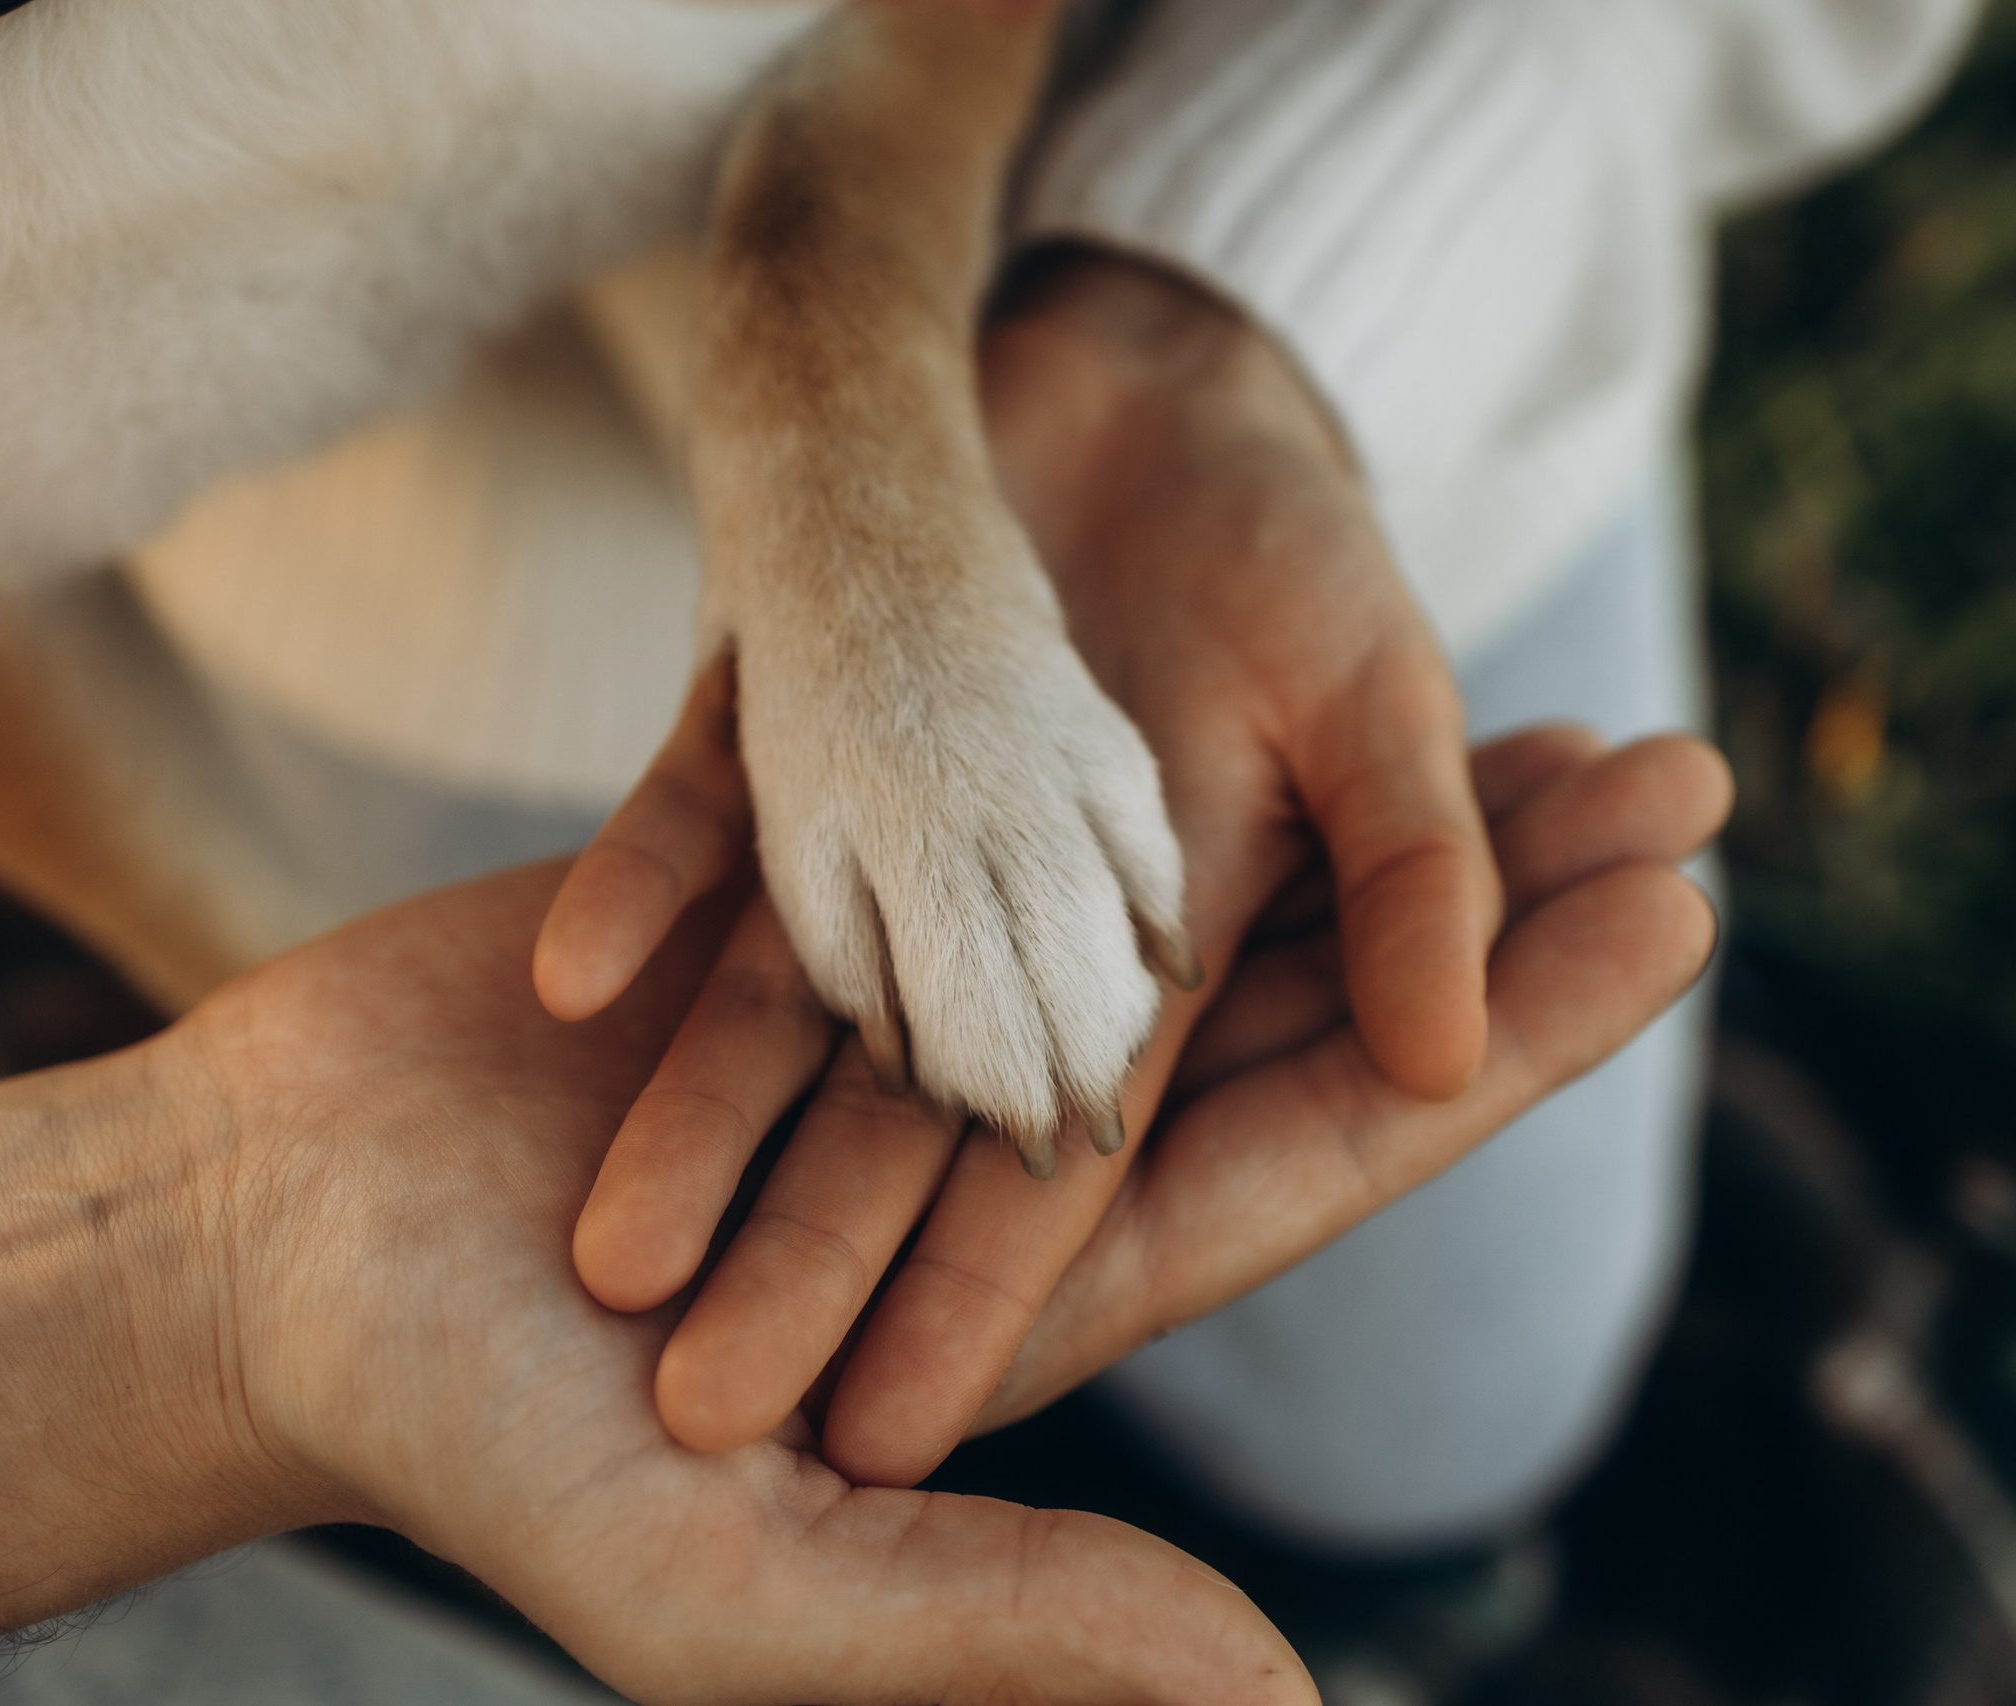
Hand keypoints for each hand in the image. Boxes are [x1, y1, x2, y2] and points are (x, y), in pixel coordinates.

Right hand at [0, 721, 1718, 1703]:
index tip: (1684, 916)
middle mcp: (1034, 1139)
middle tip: (1680, 760)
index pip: (1342, 1140)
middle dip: (1498, 892)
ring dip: (1361, 787)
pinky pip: (1039, 800)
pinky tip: (1249, 636)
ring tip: (1525, 685)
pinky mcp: (839, 906)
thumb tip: (1286, 1700)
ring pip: (1207, 877)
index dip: (1524, 1038)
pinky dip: (1159, 717)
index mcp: (1060, 1287)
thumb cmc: (480, 1441)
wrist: (273, 1258)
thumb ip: (1004, 1625)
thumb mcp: (741, 1583)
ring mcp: (942, 1012)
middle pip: (1319, 994)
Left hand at [559, 249, 1545, 1483]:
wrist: (1165, 383)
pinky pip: (705, 808)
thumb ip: (1414, 867)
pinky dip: (646, 879)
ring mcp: (883, 830)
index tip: (893, 1434)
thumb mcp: (1379, 705)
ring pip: (778, 1005)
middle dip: (810, 1261)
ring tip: (609, 1254)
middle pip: (896, 1126)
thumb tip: (1446, 1054)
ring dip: (694, 1118)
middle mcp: (995, 932)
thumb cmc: (1298, 551)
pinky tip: (569, 973)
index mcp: (1144, 961)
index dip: (982, 1291)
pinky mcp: (796, 720)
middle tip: (700, 1412)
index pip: (1062, 1160)